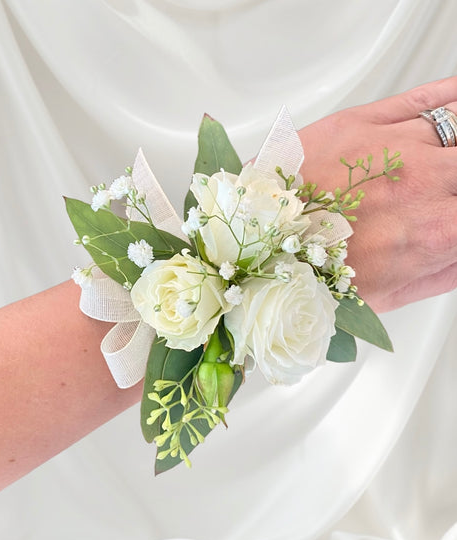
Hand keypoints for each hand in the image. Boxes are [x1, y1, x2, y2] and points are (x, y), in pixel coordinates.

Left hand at [298, 77, 456, 311]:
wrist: (255, 239)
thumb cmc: (311, 269)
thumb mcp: (388, 293)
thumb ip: (443, 272)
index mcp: (435, 229)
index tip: (453, 209)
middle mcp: (423, 180)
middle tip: (443, 186)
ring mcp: (395, 144)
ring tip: (439, 159)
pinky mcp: (362, 122)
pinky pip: (425, 96)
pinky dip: (451, 94)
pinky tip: (454, 101)